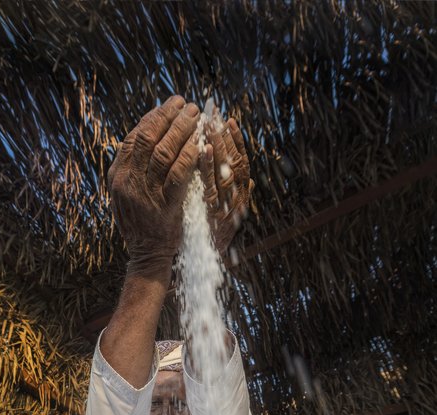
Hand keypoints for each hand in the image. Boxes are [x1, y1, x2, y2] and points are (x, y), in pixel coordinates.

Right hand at [107, 95, 199, 275]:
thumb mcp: (127, 195)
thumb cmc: (142, 224)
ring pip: (164, 151)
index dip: (152, 118)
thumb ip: (132, 169)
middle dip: (168, 117)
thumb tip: (145, 136)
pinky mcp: (166, 206)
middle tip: (187, 104)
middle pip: (148, 138)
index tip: (168, 106)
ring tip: (197, 116)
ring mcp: (146, 194)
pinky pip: (179, 173)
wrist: (147, 256)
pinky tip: (201, 143)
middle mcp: (129, 182)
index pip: (132, 138)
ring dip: (182, 130)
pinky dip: (191, 154)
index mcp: (118, 176)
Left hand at [199, 115, 252, 255]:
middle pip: (234, 161)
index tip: (228, 120)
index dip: (236, 141)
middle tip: (215, 113)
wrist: (204, 265)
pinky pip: (210, 185)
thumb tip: (247, 180)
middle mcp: (237, 200)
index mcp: (240, 197)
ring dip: (218, 145)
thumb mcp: (226, 216)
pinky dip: (207, 166)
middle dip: (224, 136)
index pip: (241, 162)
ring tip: (210, 123)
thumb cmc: (213, 238)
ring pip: (225, 169)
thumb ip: (235, 197)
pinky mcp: (213, 213)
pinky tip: (202, 148)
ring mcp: (226, 206)